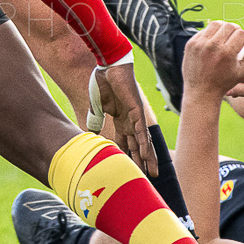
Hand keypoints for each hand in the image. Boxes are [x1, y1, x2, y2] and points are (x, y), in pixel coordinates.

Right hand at [92, 62, 156, 176]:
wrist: (109, 65)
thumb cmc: (103, 81)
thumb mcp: (96, 105)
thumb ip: (95, 119)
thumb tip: (91, 133)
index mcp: (121, 119)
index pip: (126, 142)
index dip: (128, 156)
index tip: (129, 169)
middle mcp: (130, 120)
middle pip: (137, 146)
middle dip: (141, 162)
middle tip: (147, 178)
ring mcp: (135, 116)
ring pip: (143, 141)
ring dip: (147, 158)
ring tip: (152, 174)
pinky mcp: (136, 110)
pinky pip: (140, 131)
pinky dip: (142, 144)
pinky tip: (145, 156)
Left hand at [182, 21, 243, 98]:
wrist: (201, 91)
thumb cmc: (225, 82)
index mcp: (227, 53)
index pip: (240, 32)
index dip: (243, 39)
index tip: (240, 46)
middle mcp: (212, 46)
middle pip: (229, 26)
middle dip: (234, 31)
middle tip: (234, 40)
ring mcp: (200, 44)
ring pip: (216, 24)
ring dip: (223, 28)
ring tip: (225, 37)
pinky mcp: (191, 43)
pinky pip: (204, 30)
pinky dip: (211, 33)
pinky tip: (214, 42)